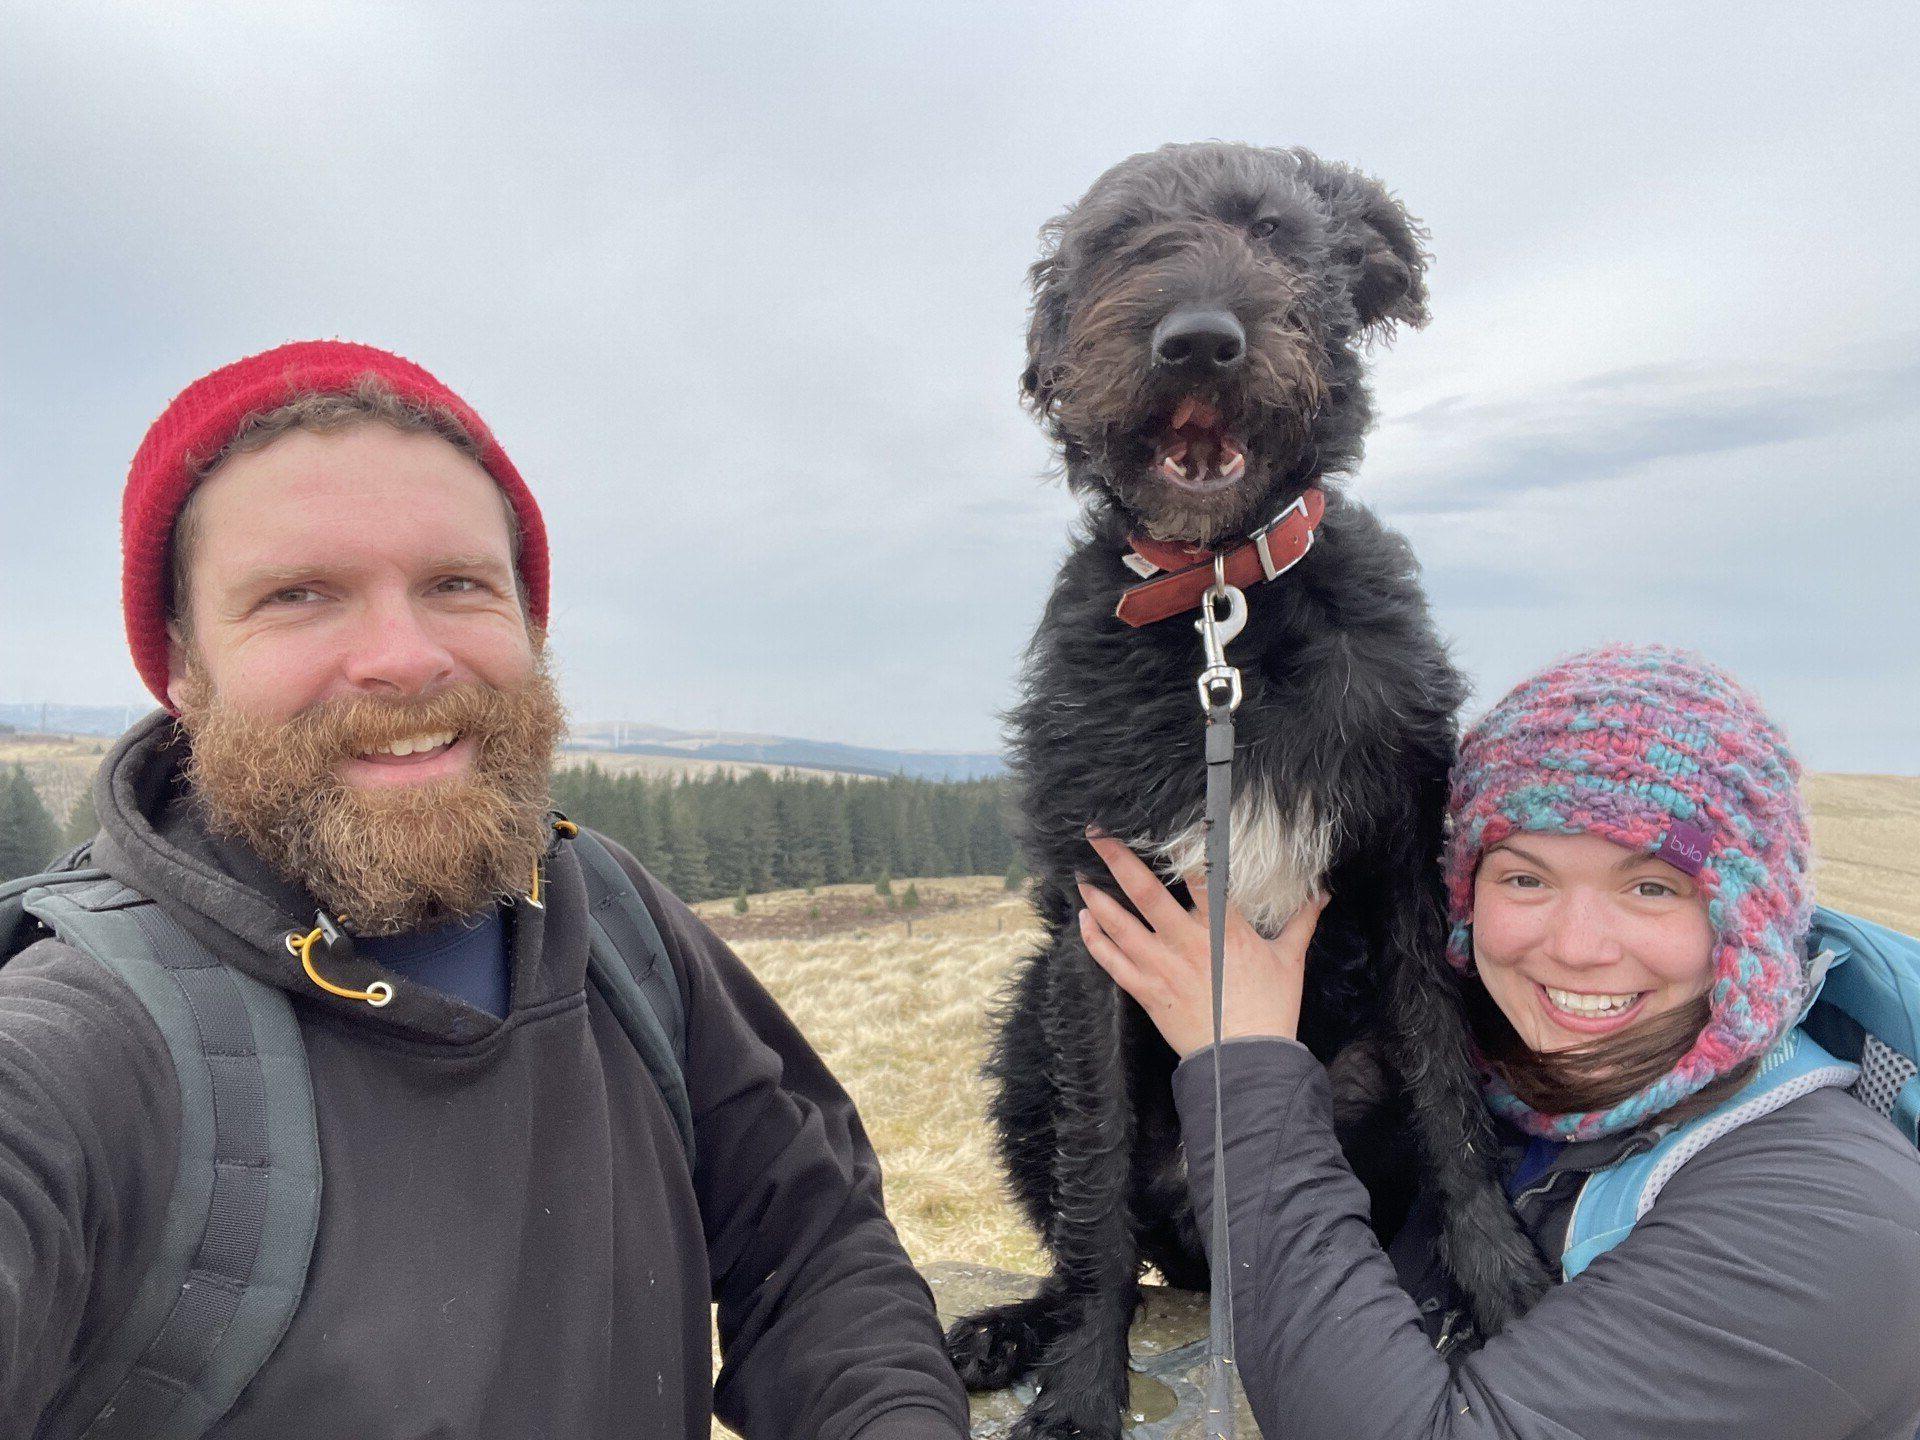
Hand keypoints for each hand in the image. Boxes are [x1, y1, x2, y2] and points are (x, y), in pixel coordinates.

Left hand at [1076, 830, 1327, 1058]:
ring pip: (1121, 926)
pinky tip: (1084, 920)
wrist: (1247, 1063)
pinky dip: (1095, 940)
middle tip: (1098, 835)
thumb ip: (1301, 921)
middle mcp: (1187, 943)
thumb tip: (1322, 893)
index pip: (1202, 876)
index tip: (1168, 821)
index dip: (1184, 847)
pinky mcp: (1147, 992)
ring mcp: (1162, 968)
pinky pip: (1113, 963)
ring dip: (1098, 897)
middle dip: (1119, 860)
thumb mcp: (1290, 960)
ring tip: (1081, 874)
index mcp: (1224, 930)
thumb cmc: (1270, 1010)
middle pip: (1146, 894)